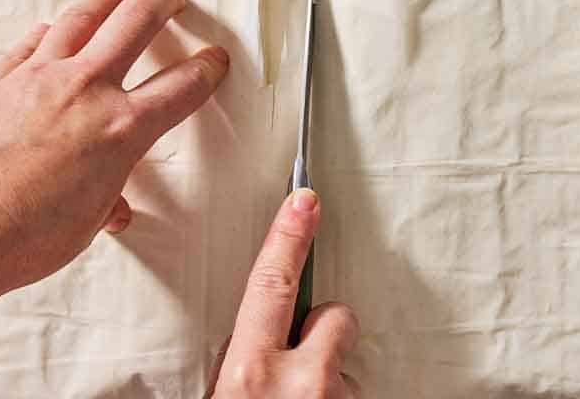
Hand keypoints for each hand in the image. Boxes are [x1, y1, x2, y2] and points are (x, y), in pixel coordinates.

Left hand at [0, 0, 228, 300]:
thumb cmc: (21, 240)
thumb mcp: (87, 223)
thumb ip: (108, 198)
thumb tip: (112, 204)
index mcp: (121, 129)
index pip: (182, 87)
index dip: (207, 69)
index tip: (214, 60)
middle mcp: (85, 91)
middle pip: (136, 23)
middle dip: (162, 2)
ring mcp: (36, 79)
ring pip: (81, 19)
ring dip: (108, 0)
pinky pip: (29, 44)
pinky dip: (49, 32)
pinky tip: (54, 27)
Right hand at [207, 190, 360, 397]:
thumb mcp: (223, 396)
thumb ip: (244, 360)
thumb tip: (261, 336)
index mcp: (249, 374)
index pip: (272, 284)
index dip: (288, 237)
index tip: (304, 200)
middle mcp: (297, 383)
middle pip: (334, 316)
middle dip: (327, 325)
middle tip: (306, 366)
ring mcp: (333, 398)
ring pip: (346, 362)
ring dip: (330, 379)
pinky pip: (356, 392)